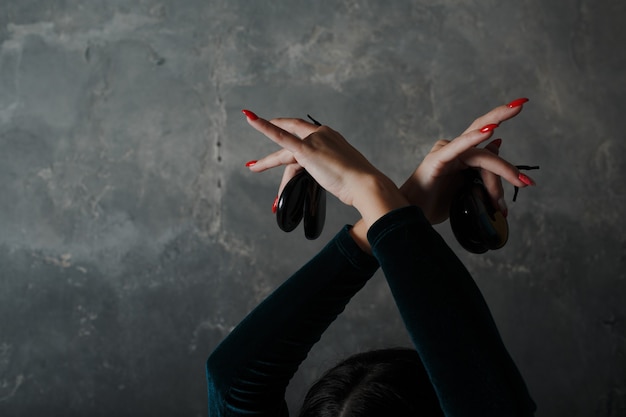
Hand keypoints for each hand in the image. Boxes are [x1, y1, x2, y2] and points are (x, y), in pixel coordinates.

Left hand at [243, 110, 408, 226]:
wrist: (365, 183)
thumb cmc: (359, 183)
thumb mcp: (346, 173)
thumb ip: (335, 170)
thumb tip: (335, 180)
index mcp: (332, 137)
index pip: (307, 140)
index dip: (294, 142)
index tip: (288, 148)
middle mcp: (322, 133)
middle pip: (291, 143)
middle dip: (274, 149)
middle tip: (259, 158)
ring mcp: (313, 140)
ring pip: (283, 152)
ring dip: (267, 161)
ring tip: (253, 167)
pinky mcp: (306, 150)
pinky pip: (279, 137)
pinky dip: (263, 126)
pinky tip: (250, 119)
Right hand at [400, 98, 535, 223]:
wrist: (412, 216)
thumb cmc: (435, 204)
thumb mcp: (468, 188)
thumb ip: (482, 170)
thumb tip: (496, 144)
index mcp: (460, 156)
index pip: (489, 154)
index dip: (508, 167)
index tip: (527, 183)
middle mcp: (453, 150)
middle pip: (481, 128)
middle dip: (503, 114)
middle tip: (523, 103)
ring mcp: (445, 153)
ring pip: (480, 154)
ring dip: (502, 168)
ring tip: (520, 181)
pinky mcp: (437, 160)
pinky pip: (459, 148)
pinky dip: (473, 138)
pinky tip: (490, 130)